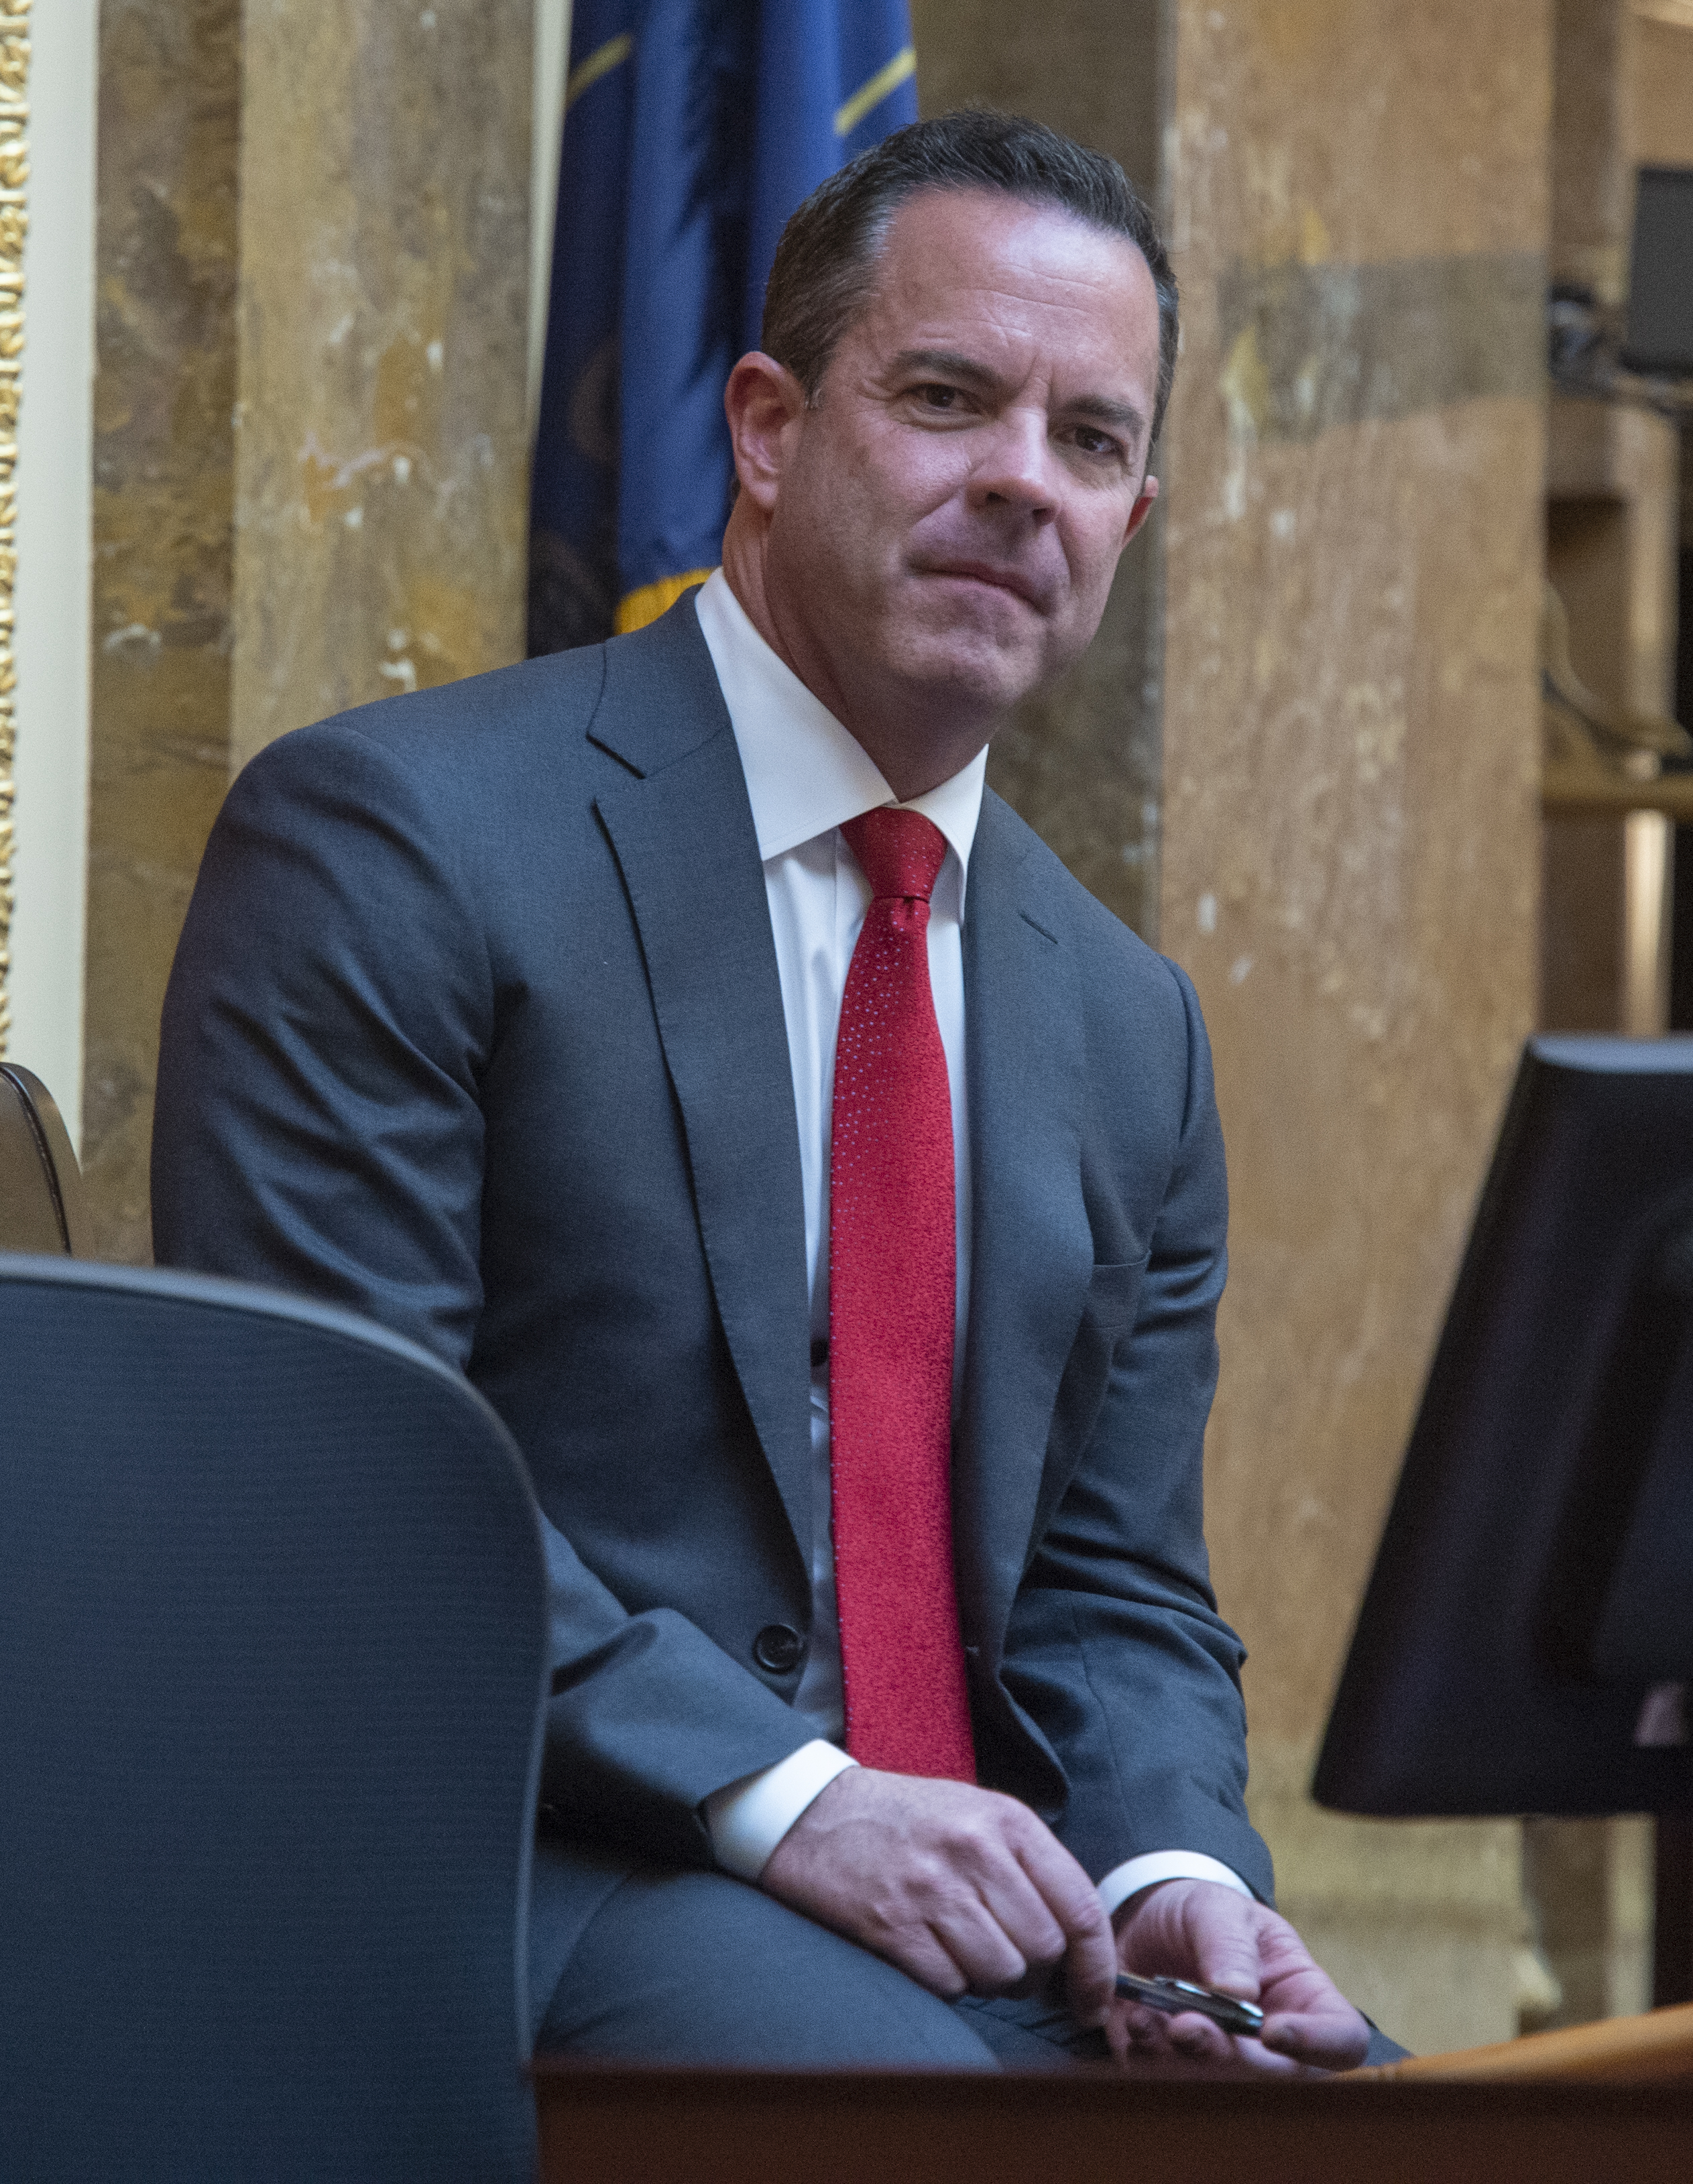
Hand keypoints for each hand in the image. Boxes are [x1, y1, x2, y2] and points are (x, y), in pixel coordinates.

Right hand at [759, 1767, 1118, 2024]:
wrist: (814, 1813)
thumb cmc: (905, 1819)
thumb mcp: (977, 1814)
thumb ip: (1028, 1865)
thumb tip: (1076, 1942)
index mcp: (1006, 1821)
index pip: (1078, 1906)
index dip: (1097, 1966)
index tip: (1093, 1999)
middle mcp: (974, 1850)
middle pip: (1042, 1949)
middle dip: (1033, 1971)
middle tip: (1006, 1957)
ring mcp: (931, 1888)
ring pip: (1000, 1973)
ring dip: (988, 1978)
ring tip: (961, 1947)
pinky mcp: (892, 1925)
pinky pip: (949, 1985)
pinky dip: (946, 1982)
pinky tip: (927, 1949)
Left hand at [1109, 1879, 1370, 2073]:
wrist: (1147, 1923)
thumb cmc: (1203, 1913)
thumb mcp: (1218, 1909)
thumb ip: (1229, 1945)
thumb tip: (1238, 1993)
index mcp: (1304, 1999)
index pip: (1341, 2040)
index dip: (1317, 2045)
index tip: (1271, 2031)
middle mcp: (1274, 2044)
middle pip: (1274, 2078)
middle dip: (1227, 2059)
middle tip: (1186, 2027)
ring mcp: (1227, 2063)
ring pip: (1218, 2091)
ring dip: (1180, 2063)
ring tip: (1149, 2021)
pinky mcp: (1178, 2072)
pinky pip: (1167, 2085)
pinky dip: (1148, 2060)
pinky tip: (1136, 2024)